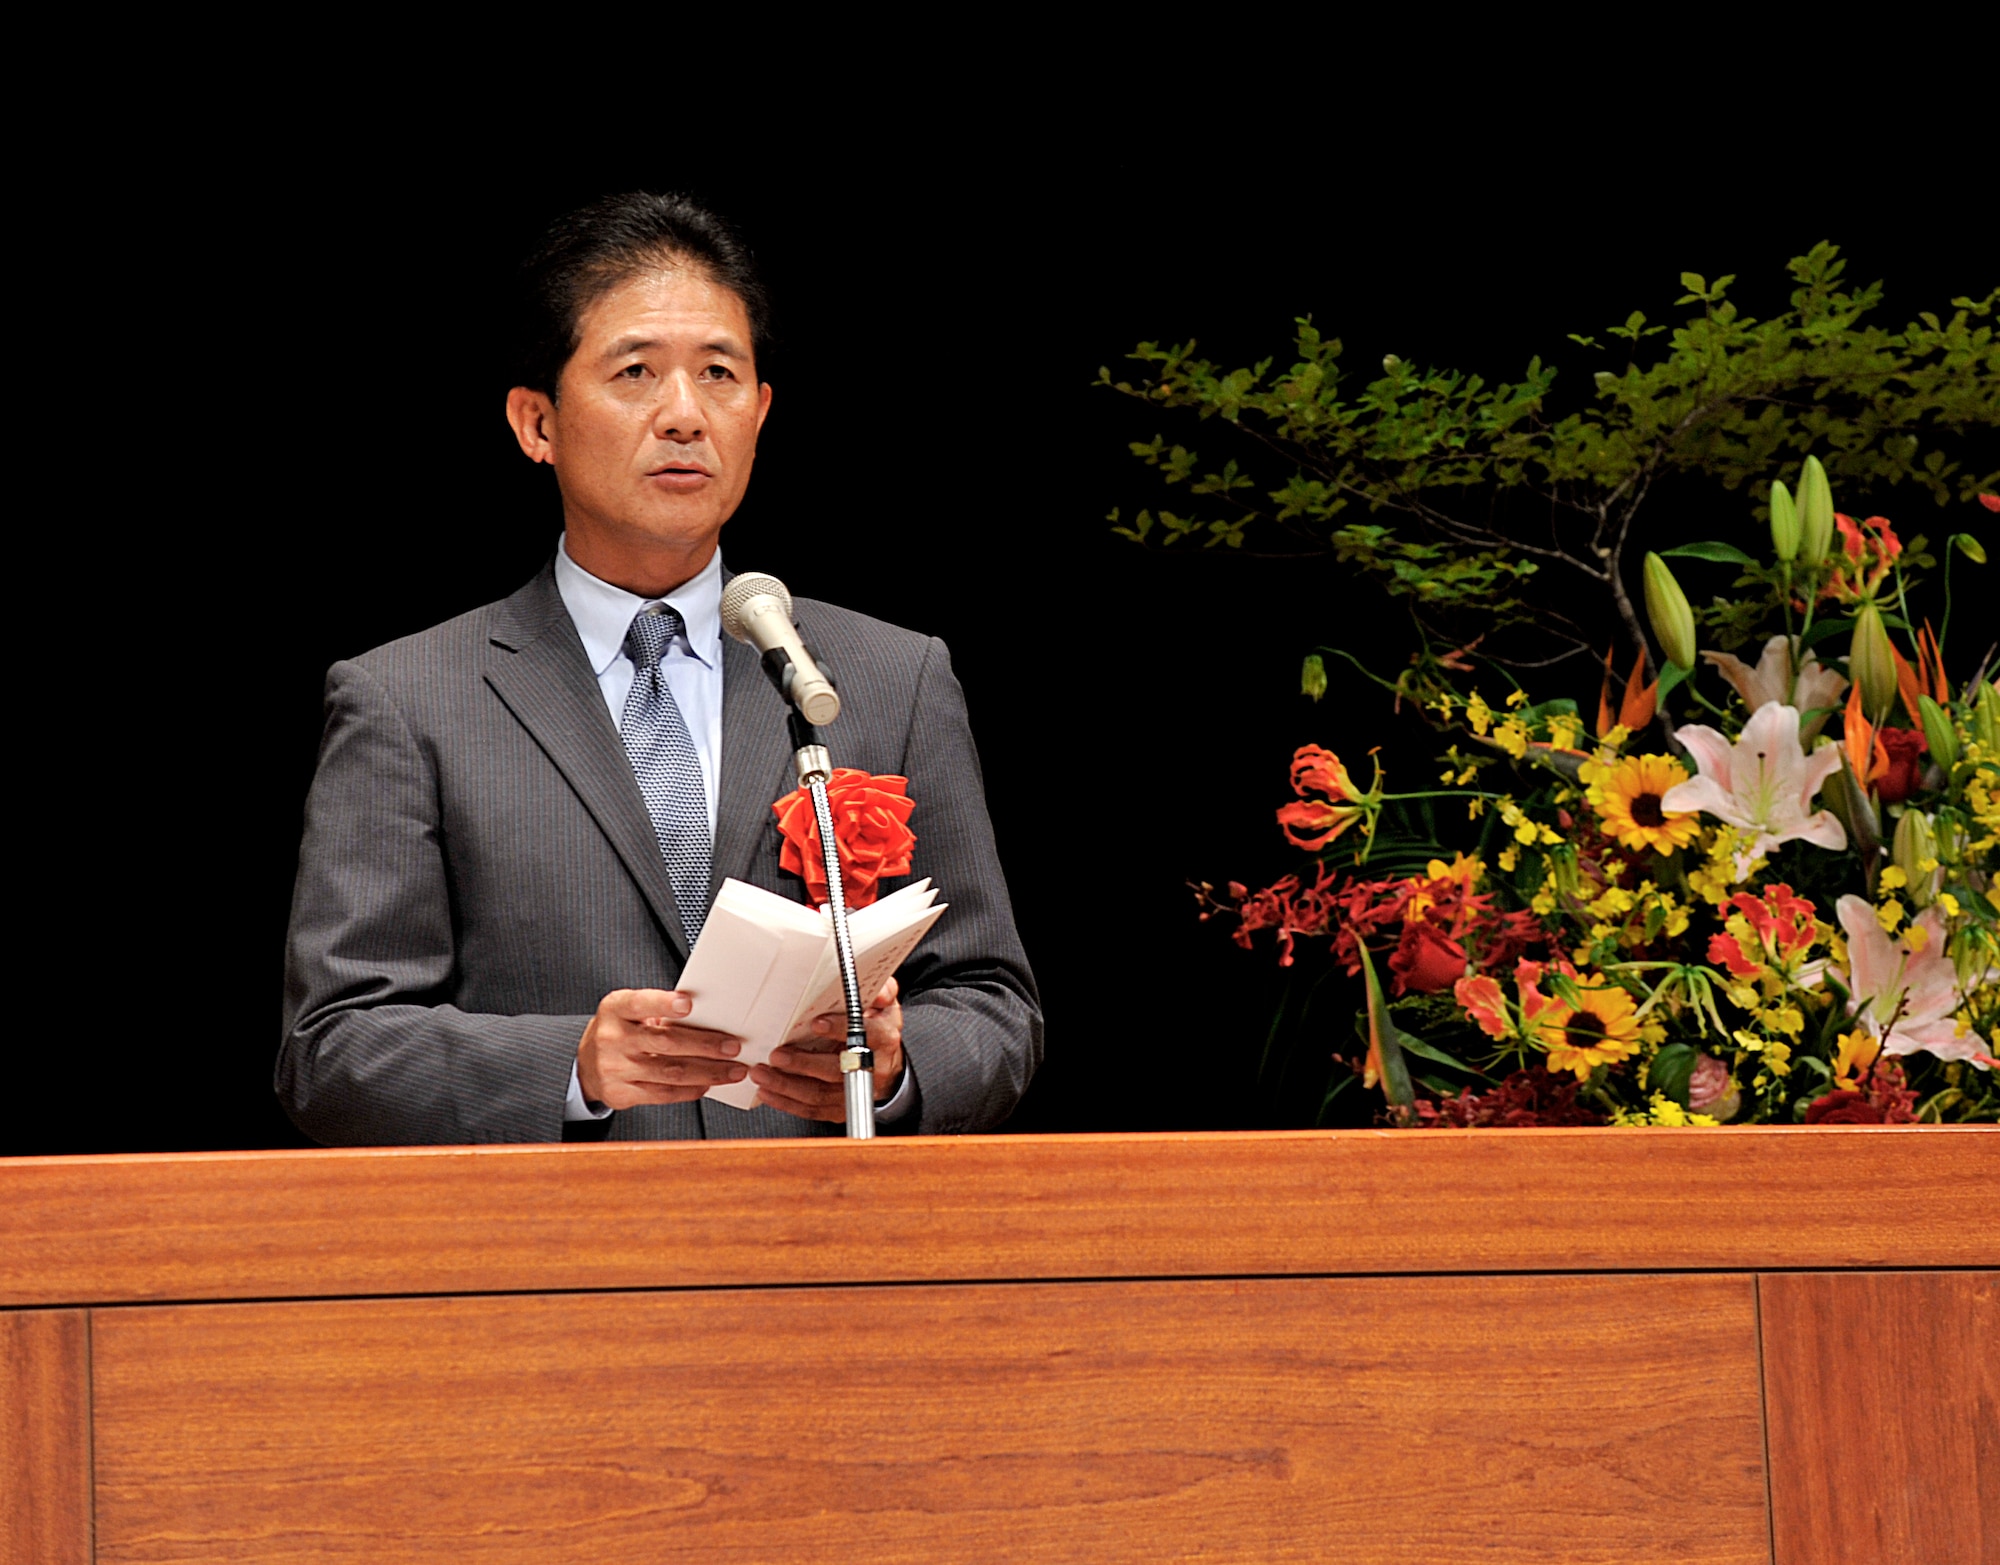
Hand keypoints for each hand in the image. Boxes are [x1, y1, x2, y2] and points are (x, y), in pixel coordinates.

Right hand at [577, 989, 743, 1109]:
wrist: (586, 1064)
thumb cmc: (620, 1030)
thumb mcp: (629, 1010)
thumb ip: (659, 1010)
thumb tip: (709, 1016)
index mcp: (615, 1009)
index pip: (639, 1003)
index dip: (664, 1004)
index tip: (688, 1004)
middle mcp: (612, 1039)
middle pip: (665, 1042)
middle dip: (705, 1045)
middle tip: (733, 1046)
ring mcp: (615, 1069)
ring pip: (670, 1072)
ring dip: (708, 1072)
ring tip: (733, 1070)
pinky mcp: (621, 1094)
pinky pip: (663, 1095)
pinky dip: (690, 1090)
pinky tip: (708, 1083)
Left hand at [752, 976, 903, 1121]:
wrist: (887, 1066)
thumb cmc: (877, 1030)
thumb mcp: (884, 1005)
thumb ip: (881, 991)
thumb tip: (877, 989)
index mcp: (883, 1038)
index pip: (865, 1033)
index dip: (840, 1029)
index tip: (816, 1024)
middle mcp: (871, 1068)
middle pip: (836, 1070)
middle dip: (802, 1064)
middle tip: (776, 1055)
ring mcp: (855, 1090)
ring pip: (819, 1094)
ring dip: (787, 1085)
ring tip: (762, 1074)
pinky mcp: (840, 1108)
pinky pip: (812, 1110)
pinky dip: (787, 1103)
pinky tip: (768, 1092)